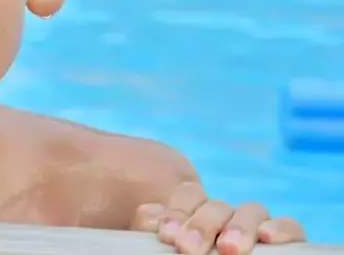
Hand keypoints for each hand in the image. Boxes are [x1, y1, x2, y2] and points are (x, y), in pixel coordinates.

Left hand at [132, 181, 304, 254]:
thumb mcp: (168, 246)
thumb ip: (161, 228)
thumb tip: (151, 218)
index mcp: (197, 211)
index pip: (189, 194)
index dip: (178, 211)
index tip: (167, 236)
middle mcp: (227, 214)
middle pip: (218, 205)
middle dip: (202, 225)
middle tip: (187, 249)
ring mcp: (257, 225)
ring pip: (252, 210)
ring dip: (239, 226)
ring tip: (228, 249)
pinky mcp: (286, 240)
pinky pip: (291, 226)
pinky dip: (281, 228)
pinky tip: (267, 237)